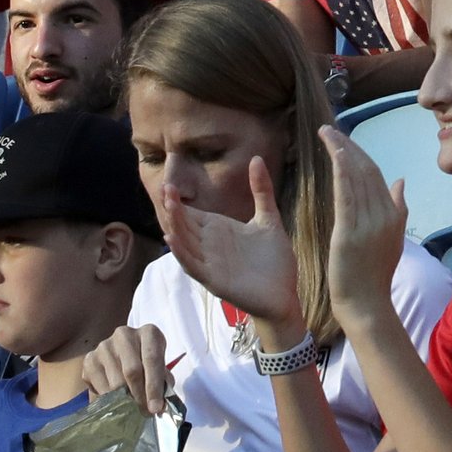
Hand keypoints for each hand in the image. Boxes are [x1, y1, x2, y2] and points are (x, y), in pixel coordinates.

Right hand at [80, 326, 175, 417]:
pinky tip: (116, 405)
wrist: (124, 356)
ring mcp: (104, 346)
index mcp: (148, 332)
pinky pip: (100, 387)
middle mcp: (124, 335)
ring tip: (132, 412)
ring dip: (125, 402)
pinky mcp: (89, 360)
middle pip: (132, 371)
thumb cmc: (148, 364)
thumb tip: (160, 406)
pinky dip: (109, 401)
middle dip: (140, 397)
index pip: (152, 359)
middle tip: (144, 414)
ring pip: (115, 382)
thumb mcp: (160, 369)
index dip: (154, 386)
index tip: (155, 408)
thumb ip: (162, 384)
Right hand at [160, 156, 302, 326]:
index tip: (169, 184)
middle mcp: (209, 246)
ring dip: (175, 226)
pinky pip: (193, 265)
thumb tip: (256, 157)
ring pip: (185, 243)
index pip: (191, 214)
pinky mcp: (214, 281)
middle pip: (184, 225)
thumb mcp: (268, 219)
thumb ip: (261, 190)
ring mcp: (209, 264)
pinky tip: (172, 240)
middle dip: (173, 208)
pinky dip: (181, 253)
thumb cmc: (274, 260)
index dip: (178, 201)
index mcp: (218, 231)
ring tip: (168, 206)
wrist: (285, 294)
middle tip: (166, 188)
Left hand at [316, 128, 410, 316]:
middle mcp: (385, 213)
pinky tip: (333, 154)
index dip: (359, 154)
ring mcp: (369, 222)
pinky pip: (347, 193)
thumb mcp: (394, 239)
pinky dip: (341, 170)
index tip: (344, 140)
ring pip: (356, 177)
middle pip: (366, 170)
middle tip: (330, 130)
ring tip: (326, 134)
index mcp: (395, 214)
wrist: (367, 304)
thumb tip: (400, 181)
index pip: (377, 175)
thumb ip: (398, 208)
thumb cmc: (375, 275)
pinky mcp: (350, 231)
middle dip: (348, 147)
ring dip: (341, 151)